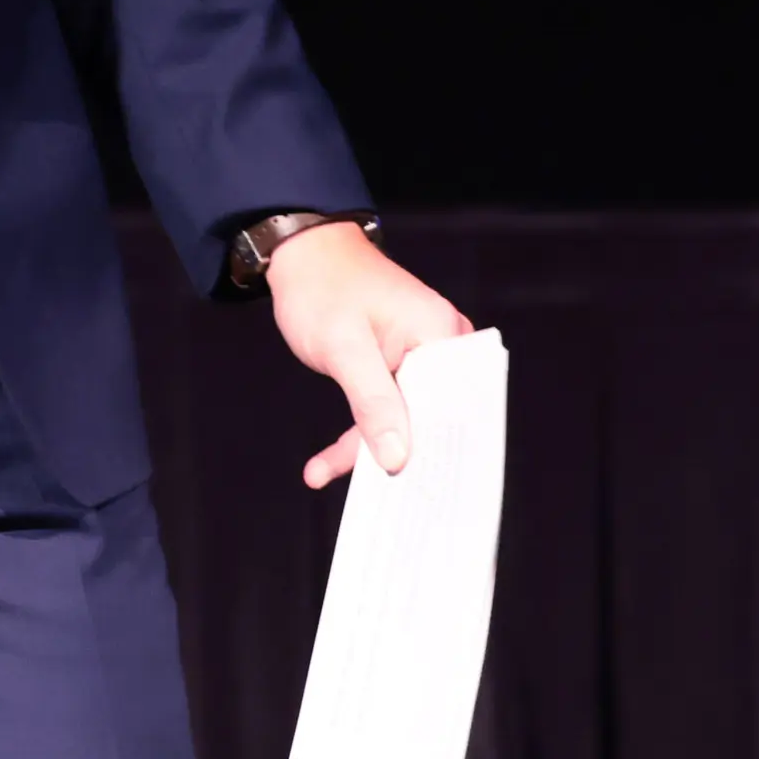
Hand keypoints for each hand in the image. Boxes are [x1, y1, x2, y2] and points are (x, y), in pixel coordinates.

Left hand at [268, 220, 472, 487]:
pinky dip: (357, 435)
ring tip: (323, 474)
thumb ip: (373, 403)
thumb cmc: (322, 288)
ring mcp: (420, 356)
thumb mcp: (344, 348)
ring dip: (366, 450)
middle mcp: (442, 345)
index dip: (446, 453)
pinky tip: (322, 465)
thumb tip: (400, 460)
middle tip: (380, 504)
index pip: (459, 407)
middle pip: (434, 418)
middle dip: (404, 460)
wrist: (299, 254)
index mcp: (442, 335)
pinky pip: (386, 409)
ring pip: (404, 419)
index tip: (428, 496)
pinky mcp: (399, 366)